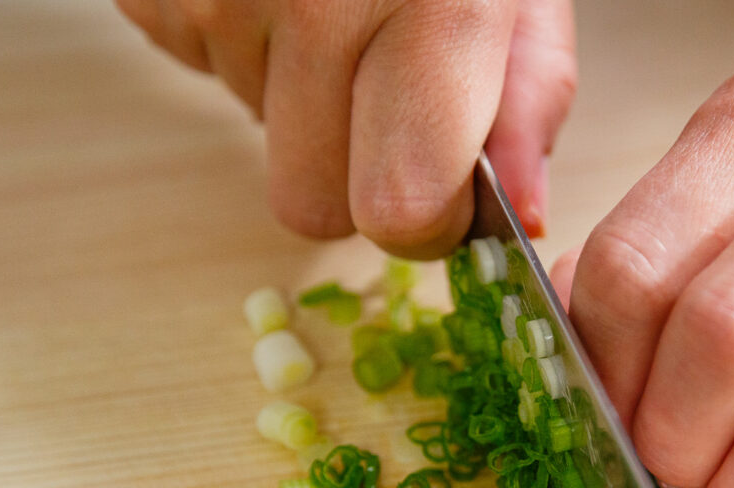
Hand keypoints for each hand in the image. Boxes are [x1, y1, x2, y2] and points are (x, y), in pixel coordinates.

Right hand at [115, 0, 574, 255]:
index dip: (423, 220)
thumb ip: (530, 97)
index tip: (438, 188)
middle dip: (352, 169)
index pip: (400, 208)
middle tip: (380, 82)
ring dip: (299, 94)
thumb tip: (523, 215)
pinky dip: (244, 46)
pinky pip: (203, 74)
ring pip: (259, 137)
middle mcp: (317, 0)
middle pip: (312, 205)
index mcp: (433, 3)